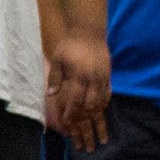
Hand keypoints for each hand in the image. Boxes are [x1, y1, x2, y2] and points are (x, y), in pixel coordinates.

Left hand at [47, 31, 110, 152]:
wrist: (89, 32)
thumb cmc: (70, 46)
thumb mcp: (58, 60)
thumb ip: (55, 78)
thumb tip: (51, 94)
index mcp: (79, 77)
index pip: (74, 101)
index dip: (70, 114)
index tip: (66, 124)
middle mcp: (92, 80)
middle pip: (89, 106)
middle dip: (83, 118)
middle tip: (77, 127)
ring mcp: (102, 78)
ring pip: (100, 102)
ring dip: (94, 114)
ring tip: (88, 122)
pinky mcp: (108, 76)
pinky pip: (107, 95)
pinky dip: (103, 104)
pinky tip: (98, 109)